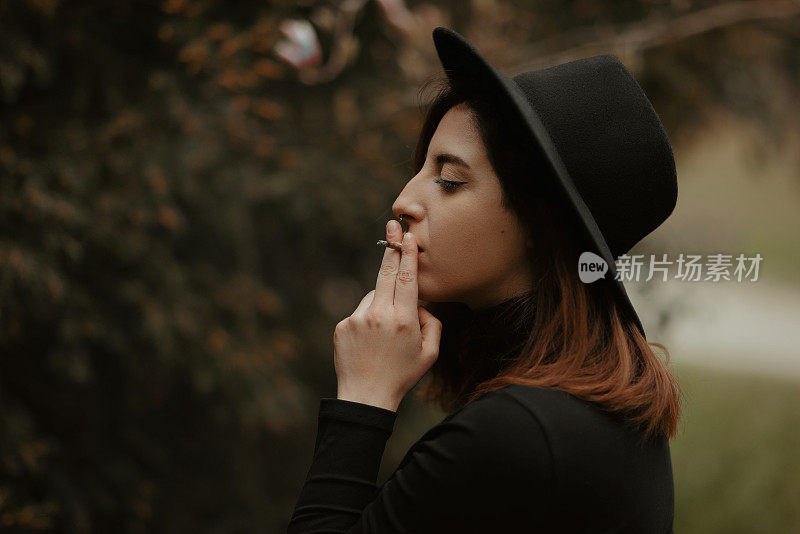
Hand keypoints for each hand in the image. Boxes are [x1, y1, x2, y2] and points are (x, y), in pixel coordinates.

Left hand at [333, 220, 441, 411]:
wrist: (365, 396)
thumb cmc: (402, 376)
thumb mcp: (429, 354)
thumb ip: (433, 325)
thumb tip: (422, 307)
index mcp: (404, 320)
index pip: (407, 279)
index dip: (407, 255)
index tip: (407, 236)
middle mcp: (379, 314)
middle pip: (386, 272)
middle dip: (391, 247)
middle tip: (392, 226)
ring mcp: (357, 318)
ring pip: (373, 296)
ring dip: (381, 303)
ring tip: (383, 335)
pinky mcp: (342, 325)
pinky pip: (359, 312)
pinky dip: (366, 318)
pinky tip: (369, 341)